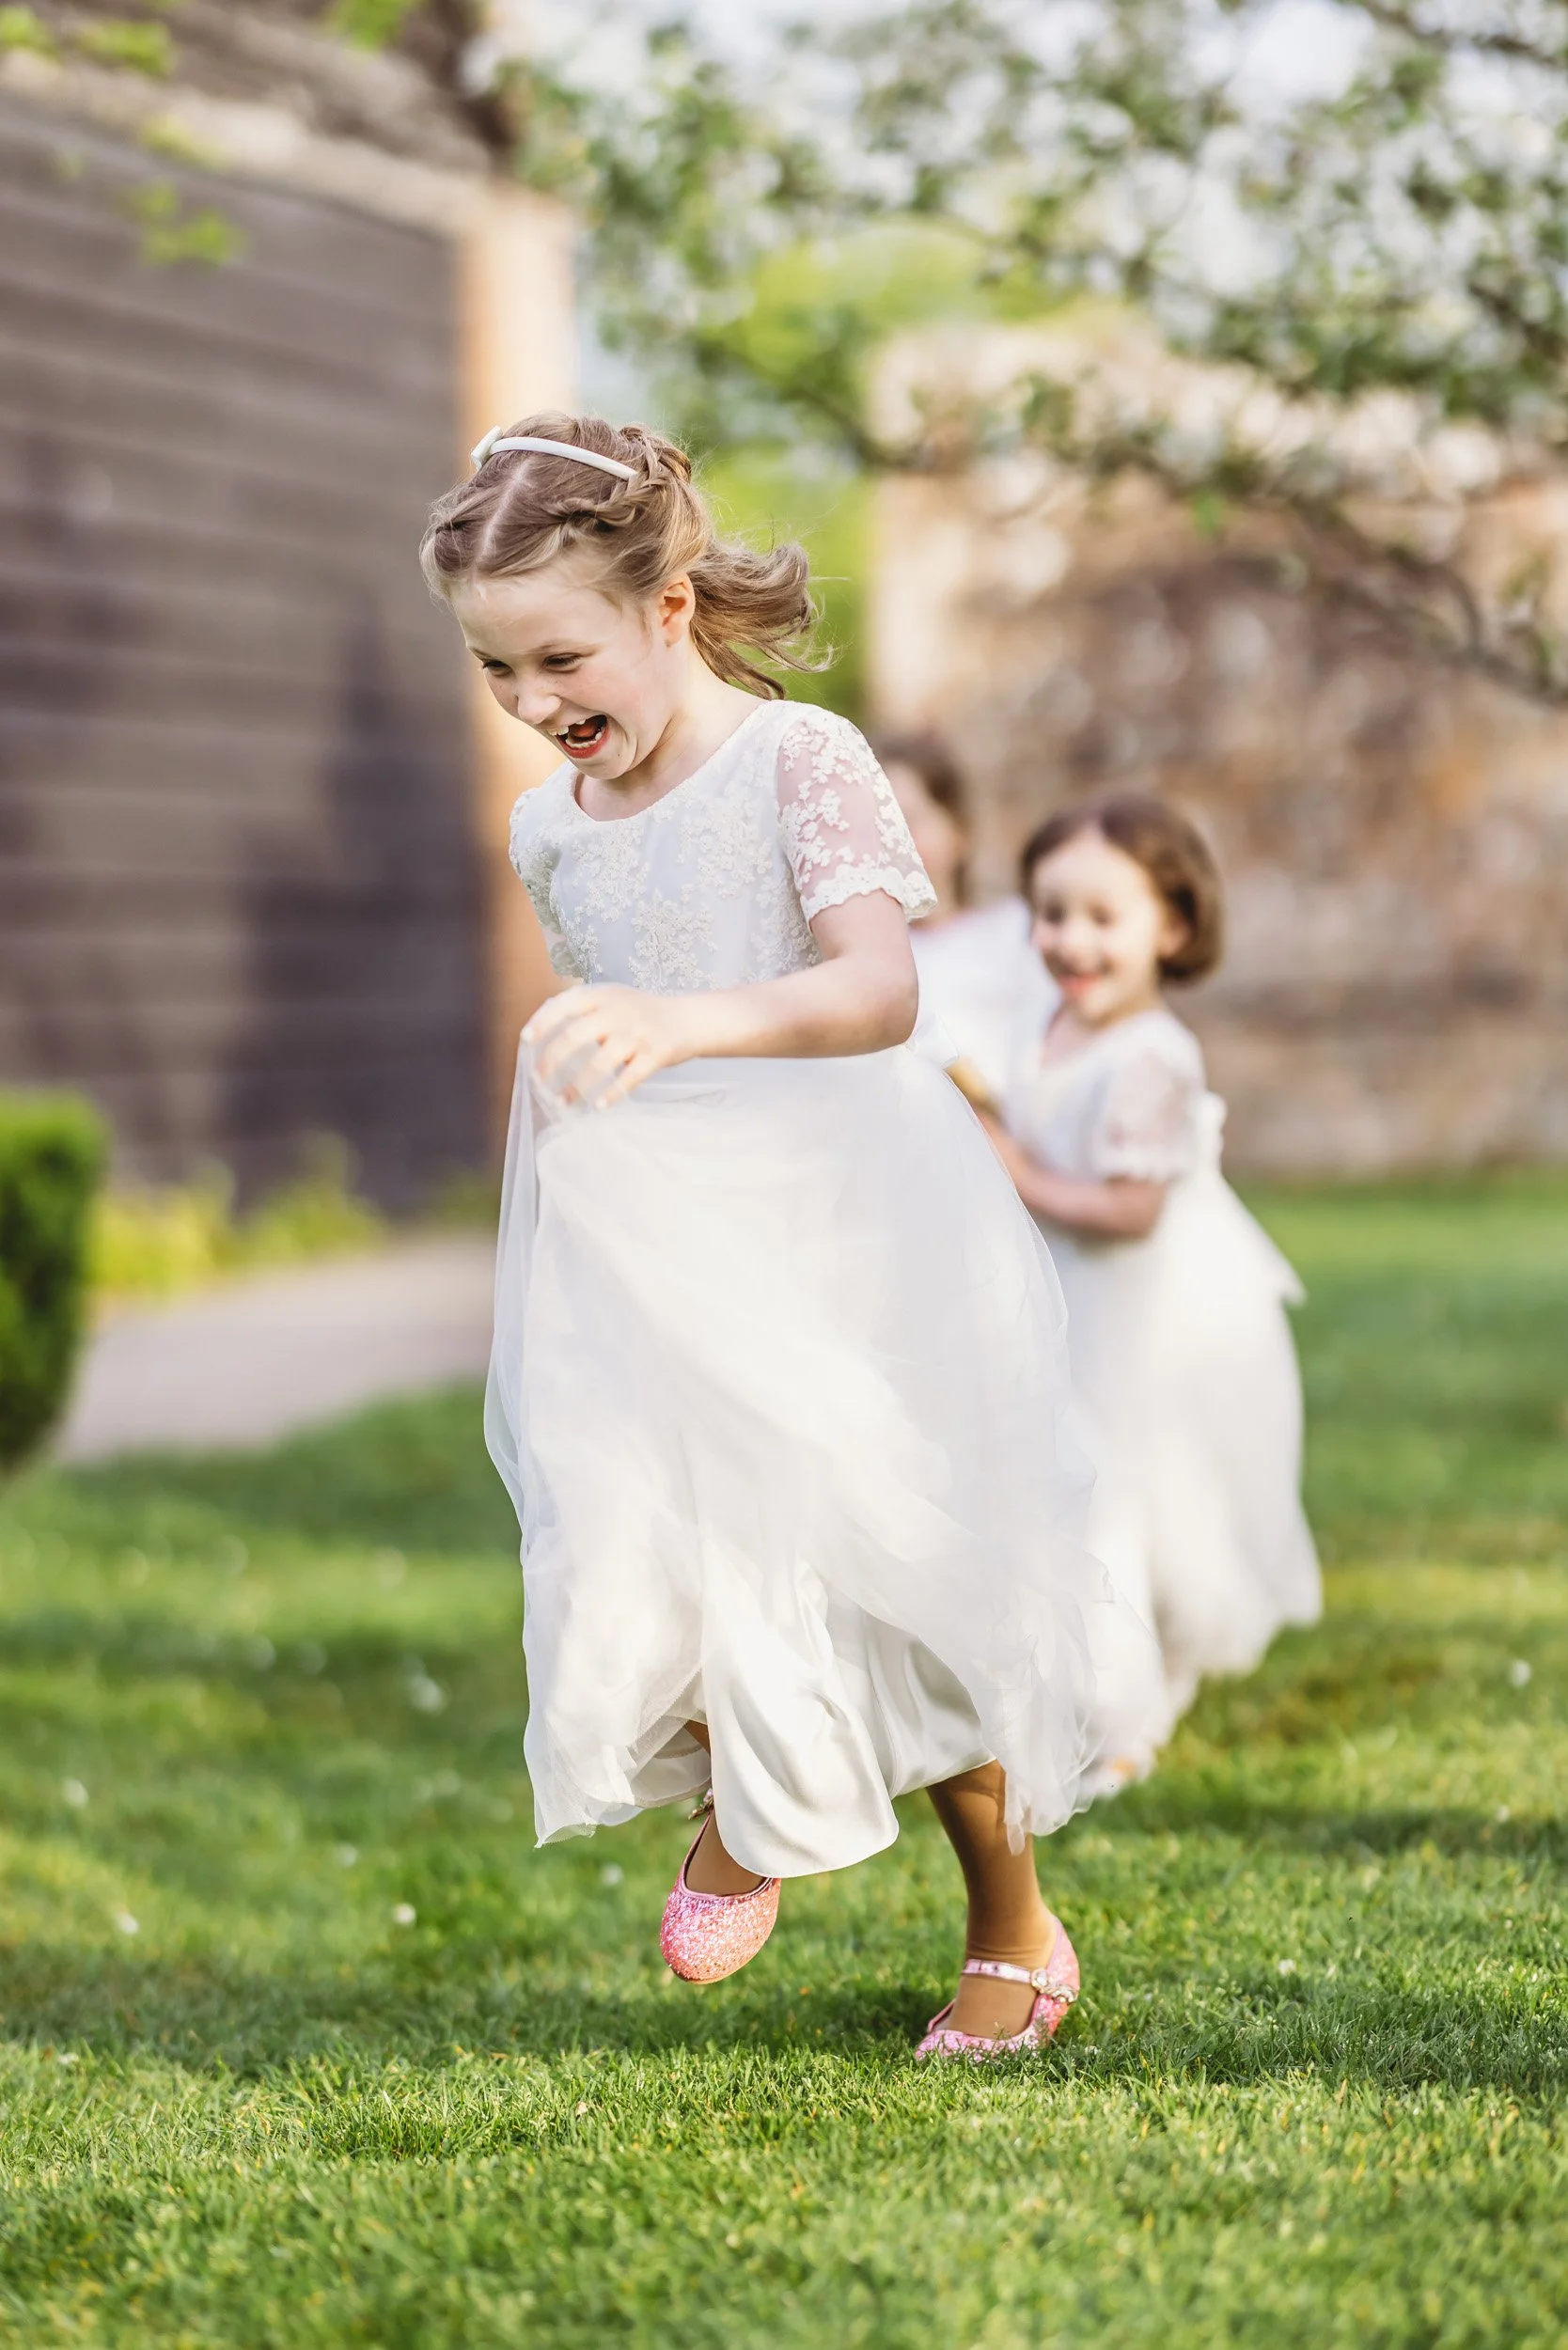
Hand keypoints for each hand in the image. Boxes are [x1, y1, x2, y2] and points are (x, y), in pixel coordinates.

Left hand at [522, 985, 703, 1109]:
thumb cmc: (641, 1012)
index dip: (543, 1022)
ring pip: (599, 1065)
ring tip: (562, 1102)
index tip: (526, 1041)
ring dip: (576, 1087)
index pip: (565, 1005)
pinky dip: (611, 1095)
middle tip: (539, 1079)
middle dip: (551, 1061)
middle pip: (575, 1037)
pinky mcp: (655, 1056)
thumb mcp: (613, 997)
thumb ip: (582, 1007)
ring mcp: (638, 1035)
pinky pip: (629, 1080)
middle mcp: (619, 1012)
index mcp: (604, 995)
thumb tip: (538, 1028)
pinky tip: (597, 1106)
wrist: (689, 1019)